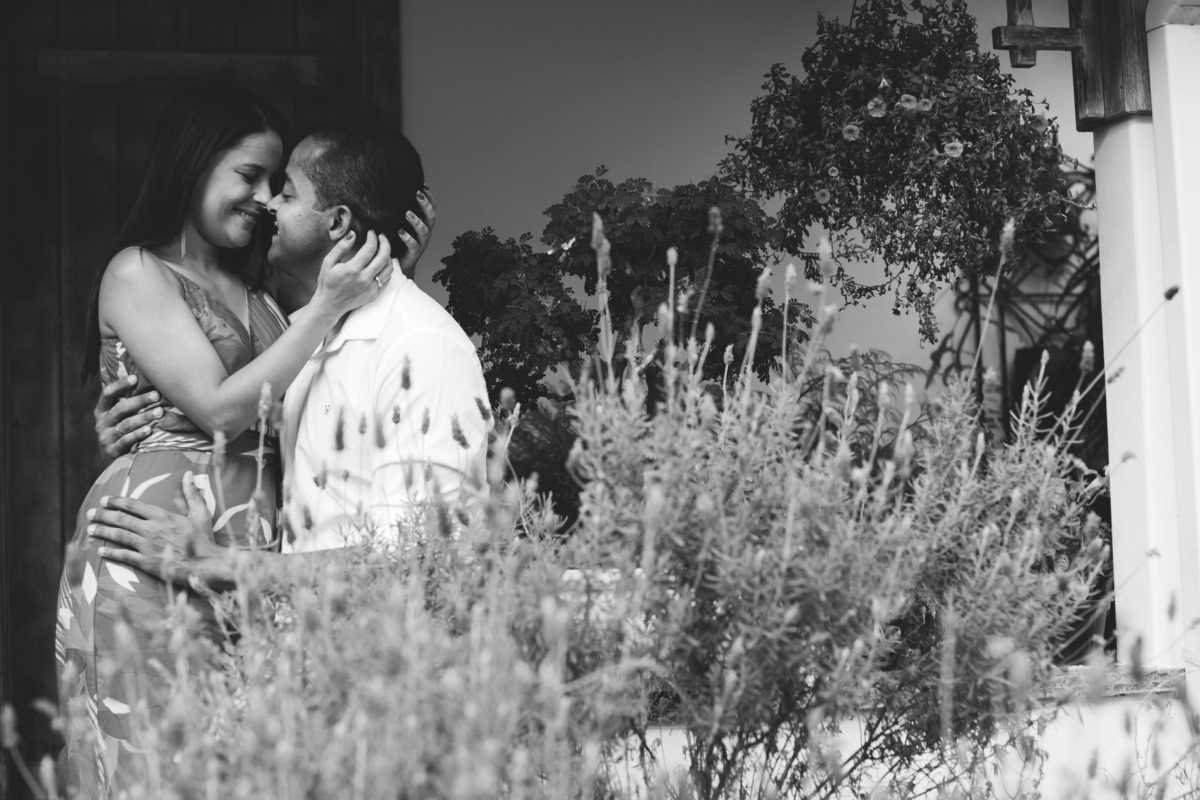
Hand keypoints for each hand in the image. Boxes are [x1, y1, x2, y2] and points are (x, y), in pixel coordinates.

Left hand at [90, 471, 234, 589]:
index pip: (133, 505)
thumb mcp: (201, 513)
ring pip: (119, 535)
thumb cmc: (204, 539)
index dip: (116, 501)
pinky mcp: (146, 562)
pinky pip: (123, 556)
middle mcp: (151, 529)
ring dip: (102, 531)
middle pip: (121, 519)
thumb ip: (192, 493)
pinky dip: (111, 552)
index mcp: (162, 516)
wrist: (206, 565)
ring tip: (90, 529)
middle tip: (90, 513)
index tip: (105, 500)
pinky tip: (101, 550)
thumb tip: (189, 474)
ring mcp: (147, 546)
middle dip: (103, 515)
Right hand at [95, 375, 164, 461]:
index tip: (135, 378)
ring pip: (126, 425)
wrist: (110, 456)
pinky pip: (126, 441)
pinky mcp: (112, 450)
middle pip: (121, 408)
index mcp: (102, 410)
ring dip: (143, 417)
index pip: (107, 393)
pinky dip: (138, 434)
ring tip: (159, 412)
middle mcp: (102, 422)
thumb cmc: (120, 428)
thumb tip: (148, 381)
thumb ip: (127, 402)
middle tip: (156, 395)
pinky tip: (149, 430)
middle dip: (140, 401)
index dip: (120, 385)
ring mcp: (105, 437)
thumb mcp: (118, 415)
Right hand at [311, 230, 392, 317]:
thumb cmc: (328, 282)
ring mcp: (371, 288)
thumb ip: (341, 247)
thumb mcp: (328, 262)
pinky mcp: (374, 294)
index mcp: (353, 269)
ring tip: (383, 250)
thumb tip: (353, 234)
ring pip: (389, 268)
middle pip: (384, 257)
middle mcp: (364, 279)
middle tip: (382, 237)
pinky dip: (387, 269)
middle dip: (385, 243)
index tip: (372, 232)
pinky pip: (387, 279)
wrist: (330, 304)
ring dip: (388, 256)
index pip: (370, 248)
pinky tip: (382, 263)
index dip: (373, 238)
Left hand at [396, 186, 435, 279]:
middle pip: (431, 217)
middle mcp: (425, 232)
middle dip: (426, 205)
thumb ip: (396, 211)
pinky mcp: (414, 253)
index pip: (431, 207)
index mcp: (423, 223)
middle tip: (417, 195)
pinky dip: (408, 238)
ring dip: (417, 221)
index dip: (430, 197)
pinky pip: (414, 245)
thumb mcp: (397, 223)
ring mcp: (421, 243)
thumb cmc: (396, 240)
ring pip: (424, 231)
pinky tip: (400, 232)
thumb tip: (383, 191)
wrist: (398, 263)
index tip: (423, 185)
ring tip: (407, 214)